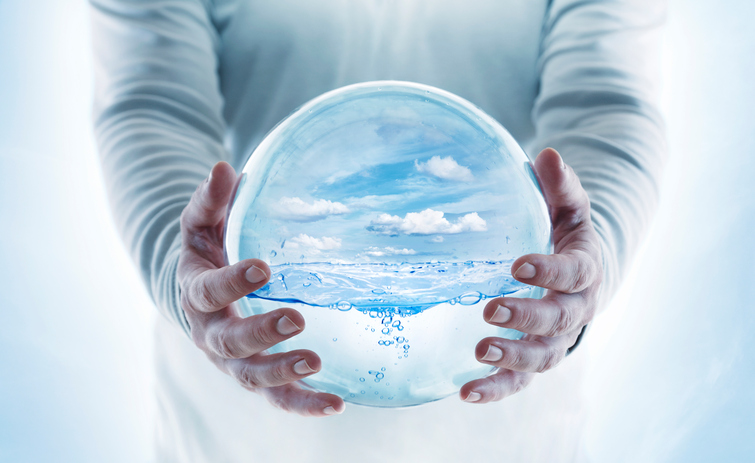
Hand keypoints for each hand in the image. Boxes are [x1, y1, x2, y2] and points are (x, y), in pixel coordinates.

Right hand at [177, 162, 344, 415]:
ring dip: (284, 374)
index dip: (232, 282)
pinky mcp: (258, 376)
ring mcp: (234, 362)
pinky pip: (278, 396)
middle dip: (262, 333)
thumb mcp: (202, 225)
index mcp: (197, 294)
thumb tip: (224, 167)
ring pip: (254, 378)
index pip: (209, 291)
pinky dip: (303, 403)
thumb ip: (210, 200)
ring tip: (317, 364)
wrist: (199, 296)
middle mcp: (212, 335)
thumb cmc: (207, 254)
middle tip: (297, 319)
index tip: (262, 268)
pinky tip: (335, 403)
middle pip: (231, 343)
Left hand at [460, 148, 602, 402]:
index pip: (573, 272)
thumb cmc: (564, 236)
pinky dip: (496, 388)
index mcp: (584, 269)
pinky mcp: (535, 359)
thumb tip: (546, 153)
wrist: (577, 277)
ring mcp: (556, 340)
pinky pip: (519, 380)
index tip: (519, 265)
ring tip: (478, 353)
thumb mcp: (567, 208)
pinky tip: (465, 392)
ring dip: (511, 358)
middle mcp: (575, 310)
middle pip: (558, 320)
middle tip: (490, 310)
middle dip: (526, 317)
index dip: (550, 270)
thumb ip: (559, 185)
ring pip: (541, 357)